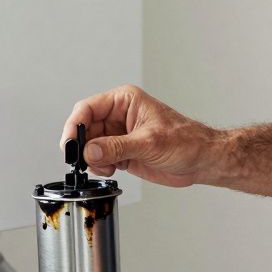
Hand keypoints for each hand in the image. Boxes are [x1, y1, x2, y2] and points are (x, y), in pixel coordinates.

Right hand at [60, 85, 219, 187]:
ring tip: (107, 167)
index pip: (88, 108)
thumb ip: (116, 147)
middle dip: (82, 147)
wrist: (201, 160)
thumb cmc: (186, 141)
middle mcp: (118, 116)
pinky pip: (99, 159)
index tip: (70, 144)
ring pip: (89, 146)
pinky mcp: (121, 152)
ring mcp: (118, 135)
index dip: (74, 125)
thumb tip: (90, 151)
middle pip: (84, 128)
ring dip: (92, 159)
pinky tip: (112, 170)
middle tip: (86, 161)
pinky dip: (99, 167)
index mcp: (124, 101)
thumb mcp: (149, 143)